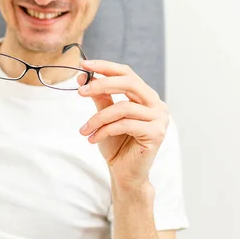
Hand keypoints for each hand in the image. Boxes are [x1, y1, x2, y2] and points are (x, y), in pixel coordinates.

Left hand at [78, 60, 168, 190]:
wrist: (124, 174)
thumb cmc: (116, 145)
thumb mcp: (104, 117)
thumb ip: (99, 96)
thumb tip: (84, 77)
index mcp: (146, 96)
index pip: (126, 73)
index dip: (105, 67)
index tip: (84, 64)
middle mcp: (156, 104)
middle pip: (129, 83)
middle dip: (102, 84)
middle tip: (80, 92)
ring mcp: (159, 119)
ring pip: (123, 107)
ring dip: (98, 118)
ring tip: (84, 130)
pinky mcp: (156, 133)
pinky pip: (125, 125)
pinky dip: (104, 130)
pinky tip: (93, 139)